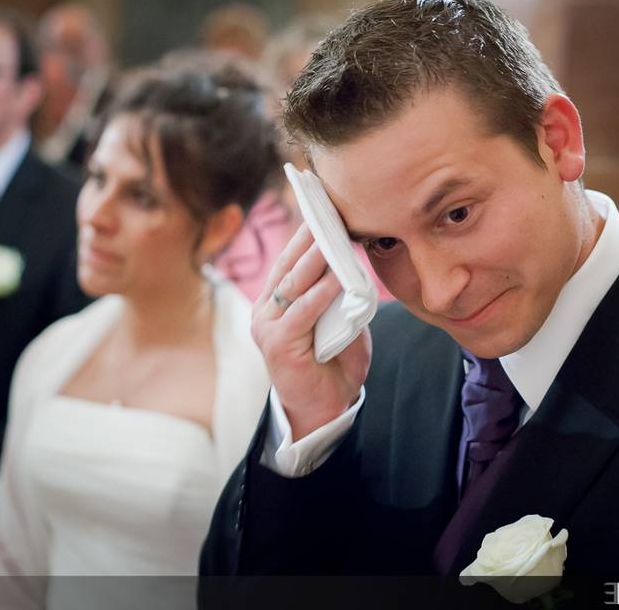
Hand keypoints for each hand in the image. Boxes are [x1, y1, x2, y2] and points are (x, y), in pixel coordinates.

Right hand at [252, 224, 371, 440]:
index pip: (289, 260)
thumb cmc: (333, 365)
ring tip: (332, 235)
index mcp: (276, 302)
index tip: (322, 206)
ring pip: (293, 285)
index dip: (304, 234)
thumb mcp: (341, 323)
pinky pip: (302, 312)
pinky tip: (336, 278)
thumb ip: (341, 297)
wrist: (325, 412)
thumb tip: (352, 267)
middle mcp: (266, 312)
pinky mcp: (278, 345)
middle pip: (289, 266)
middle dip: (309, 237)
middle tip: (327, 210)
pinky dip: (320, 293)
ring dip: (314, 259)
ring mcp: (268, 328)